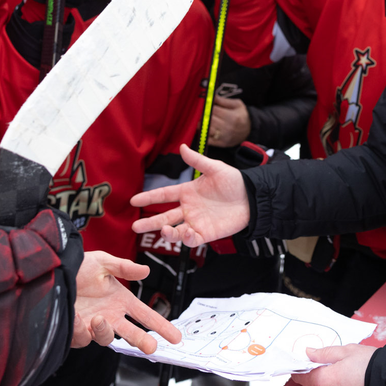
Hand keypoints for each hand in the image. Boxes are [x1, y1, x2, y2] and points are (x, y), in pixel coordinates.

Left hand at [73, 251, 181, 353]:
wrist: (53, 273)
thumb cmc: (77, 266)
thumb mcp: (102, 262)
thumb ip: (124, 267)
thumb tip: (146, 271)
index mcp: (120, 299)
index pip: (145, 314)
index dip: (160, 325)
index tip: (175, 336)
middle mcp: (110, 315)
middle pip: (131, 332)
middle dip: (142, 340)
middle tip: (151, 346)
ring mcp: (93, 325)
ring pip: (106, 338)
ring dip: (105, 331)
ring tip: (99, 319)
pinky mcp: (76, 331)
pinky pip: (82, 337)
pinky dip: (80, 328)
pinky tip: (76, 316)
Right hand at [131, 144, 250, 246]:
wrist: (252, 199)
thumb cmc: (235, 182)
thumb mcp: (215, 168)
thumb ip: (197, 160)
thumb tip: (182, 147)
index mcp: (187, 192)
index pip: (163, 195)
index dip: (149, 197)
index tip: (134, 200)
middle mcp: (188, 208)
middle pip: (164, 217)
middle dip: (149, 222)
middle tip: (135, 227)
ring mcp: (196, 222)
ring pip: (175, 231)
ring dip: (166, 232)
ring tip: (163, 230)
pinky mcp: (206, 234)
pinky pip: (191, 239)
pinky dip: (186, 238)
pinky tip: (186, 232)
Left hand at [208, 96, 250, 147]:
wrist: (248, 131)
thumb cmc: (241, 115)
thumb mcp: (237, 104)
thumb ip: (223, 100)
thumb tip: (212, 96)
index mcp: (233, 117)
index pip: (214, 110)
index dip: (208, 106)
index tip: (207, 105)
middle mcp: (229, 128)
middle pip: (210, 119)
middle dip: (204, 115)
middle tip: (203, 112)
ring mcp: (225, 137)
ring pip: (207, 129)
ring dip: (202, 124)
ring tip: (203, 119)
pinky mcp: (221, 143)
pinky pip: (208, 140)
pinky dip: (204, 134)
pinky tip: (204, 128)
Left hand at [290, 344, 376, 385]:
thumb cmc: (369, 365)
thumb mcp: (345, 351)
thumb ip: (323, 353)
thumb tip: (309, 353)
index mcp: (323, 381)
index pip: (300, 376)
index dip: (299, 367)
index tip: (302, 362)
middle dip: (312, 375)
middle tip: (321, 365)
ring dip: (321, 384)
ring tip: (334, 373)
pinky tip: (340, 382)